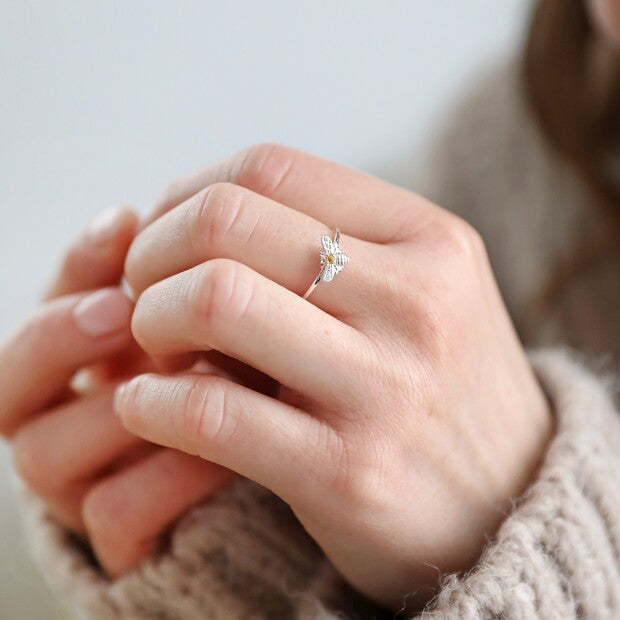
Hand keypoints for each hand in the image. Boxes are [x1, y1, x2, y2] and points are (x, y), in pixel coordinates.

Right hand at [0, 207, 233, 575]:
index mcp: (86, 349)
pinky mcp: (120, 535)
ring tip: (200, 384)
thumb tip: (213, 211)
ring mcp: (84, 477)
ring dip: (125, 412)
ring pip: (46, 451)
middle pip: (17, 372)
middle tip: (122, 309)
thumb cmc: (249, 368)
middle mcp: (67, 409)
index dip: (79, 260)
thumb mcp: (231, 316)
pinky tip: (222, 455)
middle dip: (63, 334)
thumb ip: (209, 274)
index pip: (55, 297)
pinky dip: (166, 479)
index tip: (125, 223)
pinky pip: (114, 512)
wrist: (282, 457)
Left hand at [115, 144, 552, 609]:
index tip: (164, 238)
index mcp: (430, 239)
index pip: (269, 167)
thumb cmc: (443, 387)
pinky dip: (151, 402)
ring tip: (154, 347)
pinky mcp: (349, 473)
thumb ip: (332, 244)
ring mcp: (386, 388)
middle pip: (226, 222)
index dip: (187, 195)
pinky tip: (146, 405)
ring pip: (213, 301)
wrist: (510, 501)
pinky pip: (211, 414)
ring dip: (149, 319)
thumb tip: (196, 216)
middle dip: (152, 252)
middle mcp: (417, 301)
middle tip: (144, 292)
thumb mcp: (423, 291)